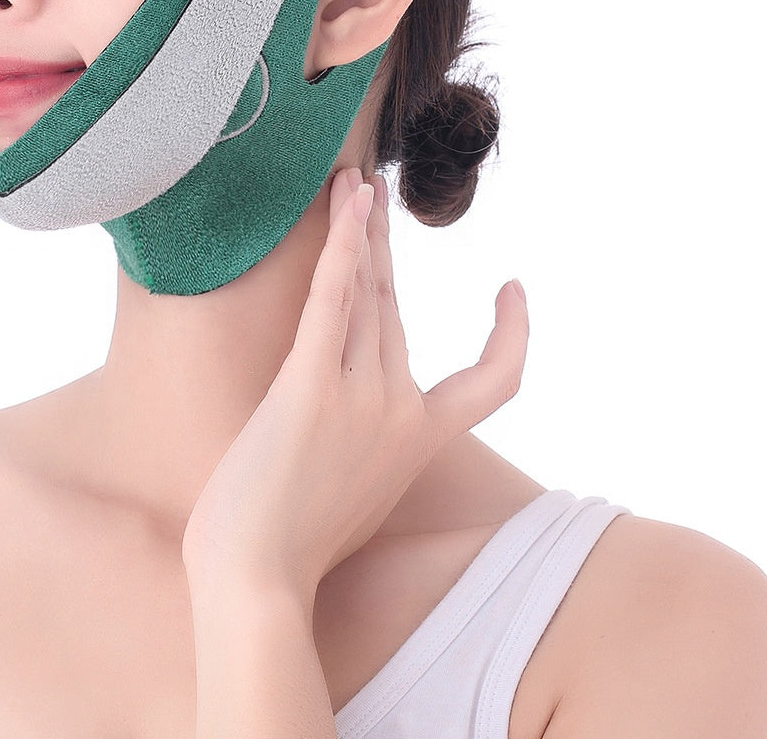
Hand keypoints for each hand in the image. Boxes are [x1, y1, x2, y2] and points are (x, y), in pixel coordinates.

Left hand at [181, 167, 528, 603]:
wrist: (254, 585)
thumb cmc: (287, 547)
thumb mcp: (351, 492)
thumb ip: (363, 444)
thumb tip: (347, 414)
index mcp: (418, 441)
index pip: (493, 384)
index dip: (510, 335)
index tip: (512, 289)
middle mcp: (400, 412)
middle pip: (394, 306)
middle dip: (380, 243)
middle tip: (372, 189)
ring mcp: (359, 398)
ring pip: (366, 292)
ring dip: (359, 228)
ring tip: (354, 181)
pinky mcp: (310, 388)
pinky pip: (333, 300)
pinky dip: (342, 246)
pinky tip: (346, 205)